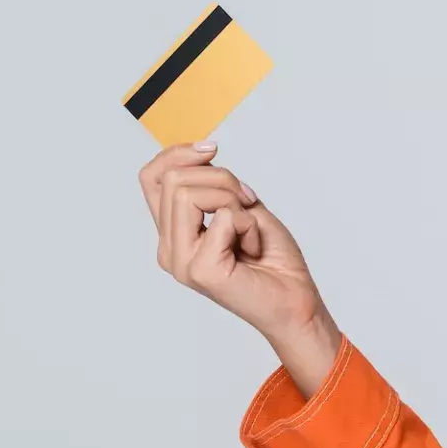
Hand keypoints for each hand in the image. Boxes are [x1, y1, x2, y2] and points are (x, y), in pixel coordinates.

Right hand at [137, 141, 328, 343]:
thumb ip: (213, 184)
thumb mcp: (240, 206)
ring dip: (232, 199)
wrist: (296, 299)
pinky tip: (253, 248)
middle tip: (248, 201)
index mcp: (172, 234)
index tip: (212, 149)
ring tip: (249, 227)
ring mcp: (181, 262)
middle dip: (220, 177)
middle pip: (173, 179)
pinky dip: (249, 224)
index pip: (150, 178)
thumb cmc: (273, 257)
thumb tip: (202, 151)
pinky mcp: (200, 270)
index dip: (178, 153)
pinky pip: (223, 216)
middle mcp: (169, 249)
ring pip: (188, 192)